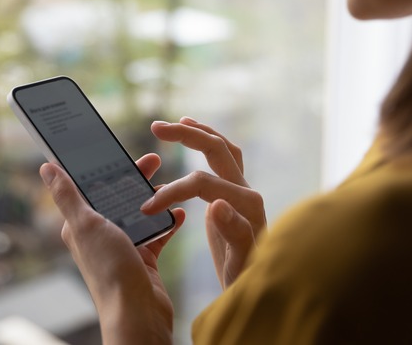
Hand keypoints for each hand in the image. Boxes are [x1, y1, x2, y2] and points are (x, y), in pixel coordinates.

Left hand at [40, 154, 185, 344]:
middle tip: (155, 160)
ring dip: (154, 199)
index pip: (90, 187)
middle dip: (135, 178)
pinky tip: (179, 212)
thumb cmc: (109, 270)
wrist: (138, 313)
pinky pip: (157, 233)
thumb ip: (68, 196)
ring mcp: (123, 247)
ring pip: (139, 213)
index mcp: (80, 225)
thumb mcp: (86, 226)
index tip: (121, 151)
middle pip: (118, 197)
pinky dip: (168, 222)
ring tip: (171, 186)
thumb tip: (47, 168)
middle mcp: (100, 234)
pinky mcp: (144, 258)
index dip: (105, 168)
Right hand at [142, 117, 265, 288]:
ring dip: (200, 133)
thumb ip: (234, 232)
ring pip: (224, 149)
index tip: (147, 207)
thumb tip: (216, 204)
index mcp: (247, 206)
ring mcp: (244, 192)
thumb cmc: (249, 280)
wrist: (265, 288)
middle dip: (187, 135)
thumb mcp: (239, 263)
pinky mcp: (238, 196)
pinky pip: (226, 161)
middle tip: (157, 127)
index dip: (172, 191)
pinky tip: (195, 143)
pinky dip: (210, 145)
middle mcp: (248, 193)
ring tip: (178, 123)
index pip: (202, 183)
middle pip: (218, 150)